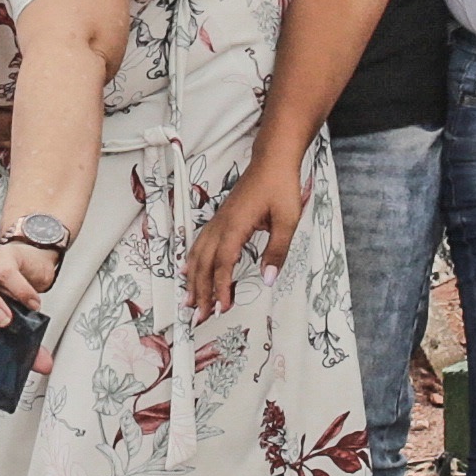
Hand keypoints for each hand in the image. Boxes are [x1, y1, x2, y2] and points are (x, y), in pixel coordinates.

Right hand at [187, 165, 305, 319]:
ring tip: (190, 300)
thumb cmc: (280, 185)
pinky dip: (193, 260)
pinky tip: (188, 270)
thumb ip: (277, 251)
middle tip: (201, 315)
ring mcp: (218, 221)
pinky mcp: (221, 218)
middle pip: (204, 263)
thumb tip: (268, 279)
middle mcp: (221, 224)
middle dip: (201, 291)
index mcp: (236, 226)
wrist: (272, 160)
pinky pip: (200, 243)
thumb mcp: (288, 220)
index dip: (220, 287)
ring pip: (198, 254)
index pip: (223, 263)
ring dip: (193, 279)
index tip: (221, 307)